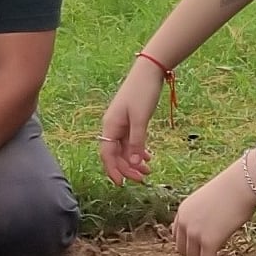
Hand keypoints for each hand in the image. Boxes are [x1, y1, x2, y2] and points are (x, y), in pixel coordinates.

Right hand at [99, 63, 164, 184]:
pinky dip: (138, 150)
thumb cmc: (142, 92)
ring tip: (148, 170)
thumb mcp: (141, 119)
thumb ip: (137, 141)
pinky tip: (148, 157)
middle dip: (128, 168)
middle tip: (143, 178)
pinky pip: (131, 140)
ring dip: (134, 161)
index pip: (107, 154)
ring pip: (125, 148)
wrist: (149, 71)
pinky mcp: (131, 120)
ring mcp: (122, 123)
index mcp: (111, 126)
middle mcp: (113, 126)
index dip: (113, 170)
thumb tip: (132, 163)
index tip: (122, 184)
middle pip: (116, 154)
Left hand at [171, 168, 255, 255]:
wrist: (240, 185)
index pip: (177, 236)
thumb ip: (203, 215)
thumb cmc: (232, 190)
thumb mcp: (208, 202)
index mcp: (182, 211)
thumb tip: (213, 226)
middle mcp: (184, 222)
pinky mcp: (208, 241)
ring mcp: (194, 232)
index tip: (200, 249)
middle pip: (182, 250)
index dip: (188, 245)